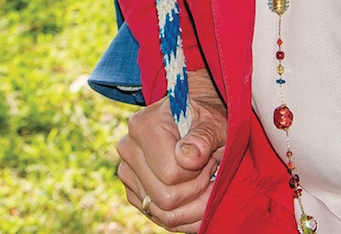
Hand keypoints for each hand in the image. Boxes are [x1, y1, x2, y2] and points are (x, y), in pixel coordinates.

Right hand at [113, 73, 227, 231]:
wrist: (196, 123)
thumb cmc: (207, 121)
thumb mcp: (213, 123)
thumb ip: (203, 137)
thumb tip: (187, 158)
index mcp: (143, 126)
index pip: (170, 174)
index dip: (198, 174)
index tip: (209, 158)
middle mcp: (128, 148)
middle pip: (165, 198)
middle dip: (197, 191)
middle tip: (209, 171)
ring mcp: (127, 172)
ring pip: (164, 215)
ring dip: (195, 206)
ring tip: (205, 182)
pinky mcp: (133, 191)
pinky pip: (161, 219)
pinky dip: (186, 215)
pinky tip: (196, 195)